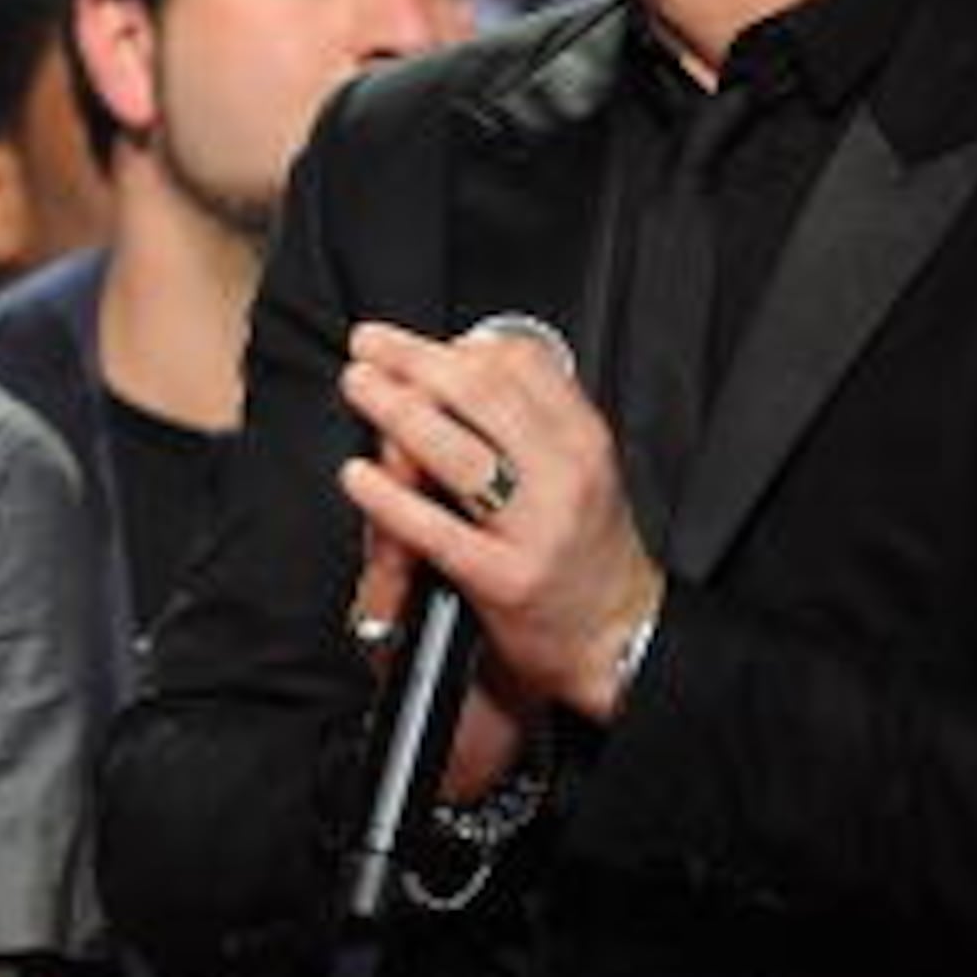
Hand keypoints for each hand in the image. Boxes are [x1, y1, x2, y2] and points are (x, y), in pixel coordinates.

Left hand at [338, 318, 662, 724]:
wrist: (619, 636)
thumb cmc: (588, 548)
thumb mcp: (581, 468)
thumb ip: (533, 417)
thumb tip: (472, 357)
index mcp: (584, 442)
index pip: (521, 366)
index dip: (458, 344)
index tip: (416, 341)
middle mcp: (567, 477)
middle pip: (482, 395)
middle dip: (415, 361)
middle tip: (369, 345)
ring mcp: (536, 528)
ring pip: (457, 452)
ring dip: (396, 410)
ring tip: (360, 387)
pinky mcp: (505, 578)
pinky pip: (436, 530)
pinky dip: (389, 499)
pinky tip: (358, 476)